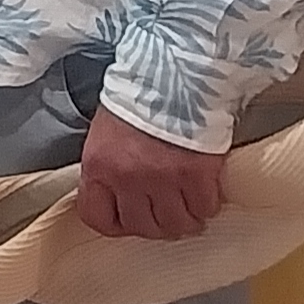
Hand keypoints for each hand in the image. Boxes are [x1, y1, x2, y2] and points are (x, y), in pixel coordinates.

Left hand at [78, 110, 227, 240]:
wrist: (175, 76)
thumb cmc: (139, 98)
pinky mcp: (198, 176)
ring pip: (176, 225)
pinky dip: (207, 205)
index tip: (128, 220)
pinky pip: (204, 208)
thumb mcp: (106, 133)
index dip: (116, 224)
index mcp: (98, 167)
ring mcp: (163, 180)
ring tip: (189, 209)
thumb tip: (118, 194)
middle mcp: (127, 179)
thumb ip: (109, 167)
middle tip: (166, 213)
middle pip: (143, 227)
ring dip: (184, 221)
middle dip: (156, 225)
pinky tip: (205, 193)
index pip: (97, 218)